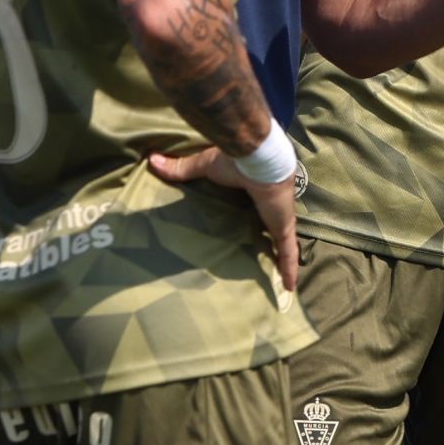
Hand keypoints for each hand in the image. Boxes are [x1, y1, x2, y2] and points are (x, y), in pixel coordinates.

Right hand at [148, 147, 299, 291]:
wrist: (256, 156)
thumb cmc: (233, 160)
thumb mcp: (204, 166)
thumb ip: (182, 169)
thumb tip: (153, 160)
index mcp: (255, 193)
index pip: (258, 211)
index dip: (258, 220)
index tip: (253, 232)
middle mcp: (271, 208)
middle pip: (273, 231)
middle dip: (273, 244)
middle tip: (268, 262)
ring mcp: (280, 219)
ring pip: (285, 246)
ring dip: (285, 262)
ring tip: (283, 281)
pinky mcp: (283, 227)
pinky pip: (288, 252)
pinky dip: (289, 269)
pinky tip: (290, 288)